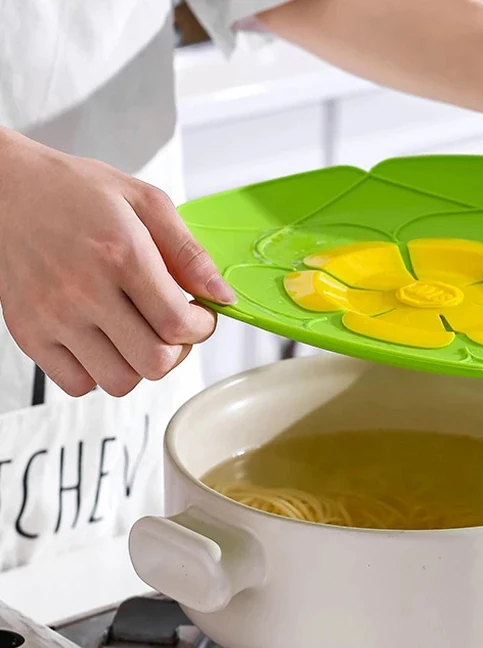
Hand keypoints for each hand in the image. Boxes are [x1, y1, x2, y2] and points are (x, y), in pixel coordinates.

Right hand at [0, 129, 233, 396]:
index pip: (178, 324)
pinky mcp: (28, 334)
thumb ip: (189, 252)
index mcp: (121, 254)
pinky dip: (98, 373)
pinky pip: (78, 385)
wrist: (3, 188)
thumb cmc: (74, 192)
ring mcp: (53, 317)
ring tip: (137, 335)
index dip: (202, 327)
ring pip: (120, 382)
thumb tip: (222, 295)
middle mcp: (83, 290)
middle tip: (171, 328)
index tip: (199, 315)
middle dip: (177, 350)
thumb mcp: (145, 201)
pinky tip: (103, 341)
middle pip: (154, 362)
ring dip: (139, 365)